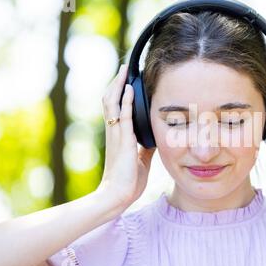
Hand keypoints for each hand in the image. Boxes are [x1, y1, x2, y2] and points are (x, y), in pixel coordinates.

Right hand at [98, 64, 155, 208]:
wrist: (118, 196)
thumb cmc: (128, 180)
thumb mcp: (141, 159)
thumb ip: (146, 146)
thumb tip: (155, 138)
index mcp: (118, 136)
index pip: (116, 108)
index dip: (119, 94)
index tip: (126, 80)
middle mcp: (114, 132)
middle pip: (110, 100)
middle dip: (117, 84)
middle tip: (124, 69)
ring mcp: (116, 135)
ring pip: (112, 103)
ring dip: (118, 85)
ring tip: (124, 71)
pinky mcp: (123, 140)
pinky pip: (122, 115)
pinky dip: (125, 100)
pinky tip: (129, 88)